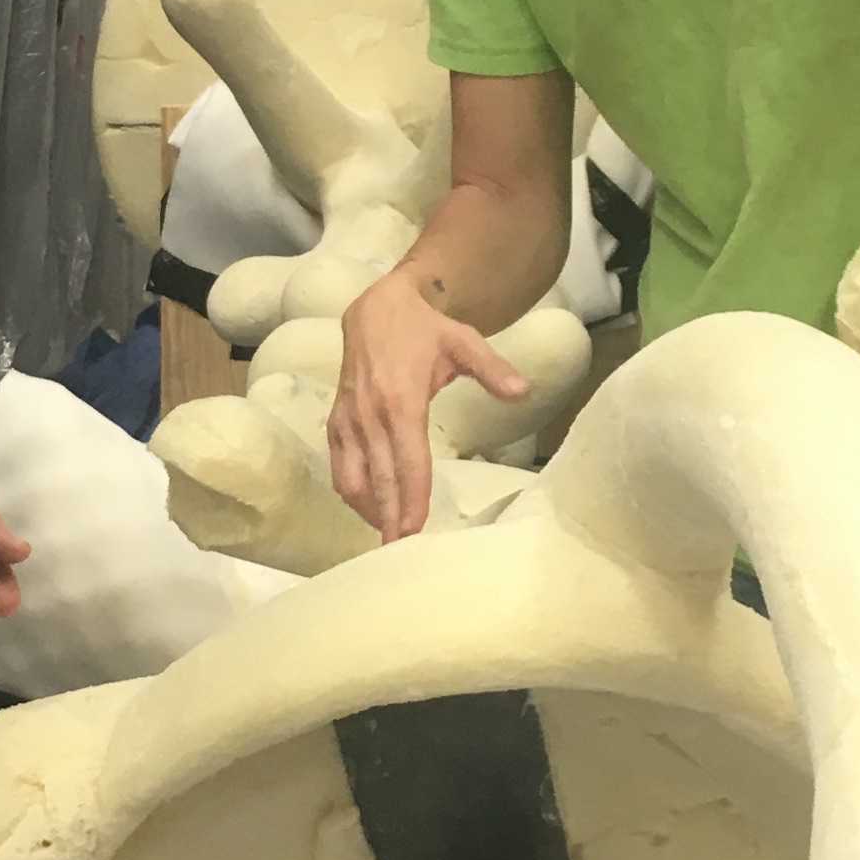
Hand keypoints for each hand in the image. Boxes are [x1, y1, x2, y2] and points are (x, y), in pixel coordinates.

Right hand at [328, 273, 529, 544]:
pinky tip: (369, 507)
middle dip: (389, 517)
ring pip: (351, 478)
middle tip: (399, 551)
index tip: (415, 528)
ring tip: (387, 533)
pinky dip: (351, 491)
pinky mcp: (335, 421)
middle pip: (379, 478)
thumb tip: (523, 390)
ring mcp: (348, 419)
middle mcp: (369, 415)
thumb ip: (492, 368)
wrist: (375, 308)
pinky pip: (338, 465)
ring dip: (368, 509)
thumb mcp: (463, 341)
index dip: (411, 496)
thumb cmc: (423, 329)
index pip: (407, 459)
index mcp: (400, 400)